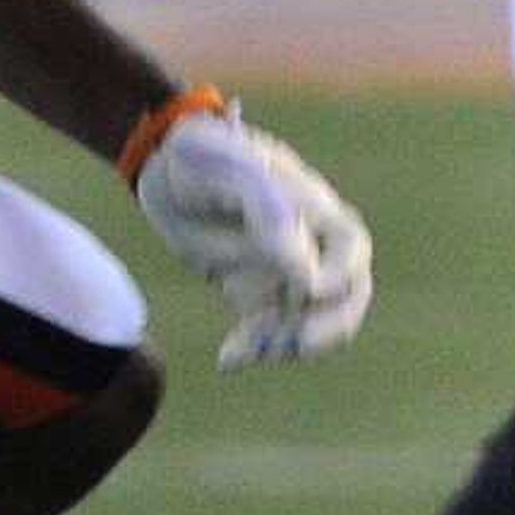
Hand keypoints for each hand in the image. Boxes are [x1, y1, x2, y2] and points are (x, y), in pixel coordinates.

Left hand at [134, 107, 375, 371]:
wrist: (164, 160)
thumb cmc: (205, 154)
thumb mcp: (232, 173)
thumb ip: (271, 214)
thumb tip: (306, 273)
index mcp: (314, 210)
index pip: (350, 254)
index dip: (338, 279)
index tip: (304, 290)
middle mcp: (307, 242)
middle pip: (346, 294)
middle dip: (331, 326)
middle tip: (297, 346)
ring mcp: (280, 267)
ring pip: (305, 318)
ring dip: (284, 343)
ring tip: (244, 353)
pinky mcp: (251, 286)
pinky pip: (266, 327)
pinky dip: (252, 347)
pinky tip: (228, 359)